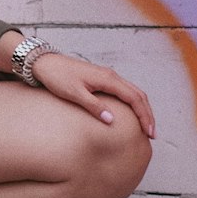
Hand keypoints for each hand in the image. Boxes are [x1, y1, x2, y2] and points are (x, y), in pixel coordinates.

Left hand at [28, 52, 155, 137]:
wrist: (44, 62)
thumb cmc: (57, 76)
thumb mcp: (74, 93)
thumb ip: (93, 106)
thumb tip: (111, 120)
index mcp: (108, 79)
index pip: (134, 98)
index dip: (144, 116)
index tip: (149, 132)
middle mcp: (111, 76)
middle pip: (138, 95)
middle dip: (148, 114)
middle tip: (152, 134)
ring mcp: (107, 77)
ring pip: (132, 92)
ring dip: (141, 109)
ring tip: (145, 127)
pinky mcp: (101, 79)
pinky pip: (123, 91)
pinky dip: (132, 103)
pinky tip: (130, 114)